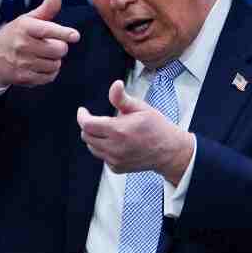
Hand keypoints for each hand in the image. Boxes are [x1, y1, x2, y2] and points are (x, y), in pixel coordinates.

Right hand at [0, 0, 79, 88]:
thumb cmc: (15, 35)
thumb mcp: (27, 19)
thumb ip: (46, 8)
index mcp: (24, 27)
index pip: (48, 30)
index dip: (64, 33)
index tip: (75, 36)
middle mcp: (22, 44)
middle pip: (59, 49)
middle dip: (60, 47)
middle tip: (51, 44)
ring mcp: (23, 62)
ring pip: (56, 64)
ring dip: (55, 60)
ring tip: (44, 55)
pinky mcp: (24, 78)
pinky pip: (49, 77)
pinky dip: (50, 72)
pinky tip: (41, 66)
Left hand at [76, 80, 194, 185]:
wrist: (169, 151)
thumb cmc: (156, 127)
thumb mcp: (140, 108)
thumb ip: (122, 98)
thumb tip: (115, 84)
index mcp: (119, 130)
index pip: (87, 125)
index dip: (82, 116)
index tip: (83, 111)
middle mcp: (115, 148)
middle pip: (86, 136)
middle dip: (88, 126)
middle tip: (98, 119)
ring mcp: (115, 160)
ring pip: (92, 147)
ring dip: (95, 137)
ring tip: (109, 130)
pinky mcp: (117, 168)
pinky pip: (102, 156)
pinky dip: (104, 148)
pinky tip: (117, 142)